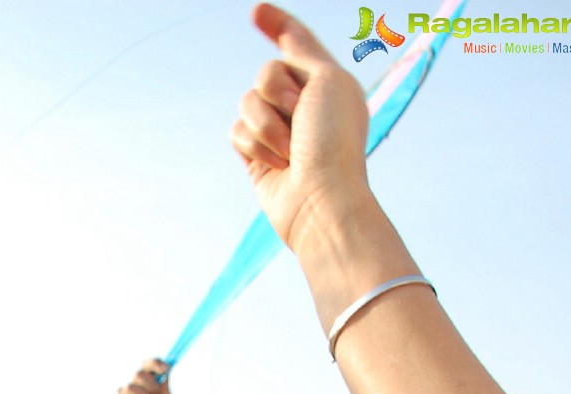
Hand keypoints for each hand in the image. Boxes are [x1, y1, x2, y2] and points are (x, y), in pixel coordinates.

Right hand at [231, 6, 371, 252]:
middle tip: (301, 117)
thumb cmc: (333, 142)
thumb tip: (285, 35)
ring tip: (290, 151)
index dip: (276, 24)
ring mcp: (276, 130)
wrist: (320, 199)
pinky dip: (254, 146)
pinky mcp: (256, 156)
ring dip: (268, 124)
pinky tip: (277, 165)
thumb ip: (302, 50)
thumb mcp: (327, 80)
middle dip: (278, 92)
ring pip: (247, 102)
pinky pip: (236, 131)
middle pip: (266, 72)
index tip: (255, 12)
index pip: (295, 42)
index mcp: (324, 81)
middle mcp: (300, 104)